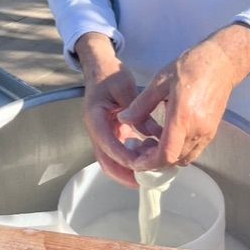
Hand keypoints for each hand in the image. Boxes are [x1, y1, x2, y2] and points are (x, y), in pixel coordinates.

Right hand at [75, 33, 159, 186]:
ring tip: (149, 172)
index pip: (107, 144)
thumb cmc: (110, 74)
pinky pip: (117, 152)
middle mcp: (95, 130)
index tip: (141, 164)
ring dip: (127, 170)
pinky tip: (147, 157)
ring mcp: (101, 133)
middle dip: (124, 174)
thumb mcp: (125, 87)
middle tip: (145, 182)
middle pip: (105, 161)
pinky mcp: (109, 133)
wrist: (99, 67)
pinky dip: (130, 159)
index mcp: (95, 118)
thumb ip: (138, 110)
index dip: (123, 157)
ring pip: (110, 160)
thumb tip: (154, 134)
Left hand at [117, 24, 249, 170]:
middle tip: (139, 150)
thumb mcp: (160, 81)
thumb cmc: (190, 66)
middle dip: (155, 161)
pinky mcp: (212, 131)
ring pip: (185, 158)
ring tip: (151, 143)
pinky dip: (179, 151)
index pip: (166, 154)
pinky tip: (168, 137)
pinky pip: (194, 151)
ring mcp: (207, 133)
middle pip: (174, 160)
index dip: (149, 163)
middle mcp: (197, 130)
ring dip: (168, 157)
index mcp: (183, 117)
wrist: (221, 63)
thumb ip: (142, 104)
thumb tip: (124, 119)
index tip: (135, 162)